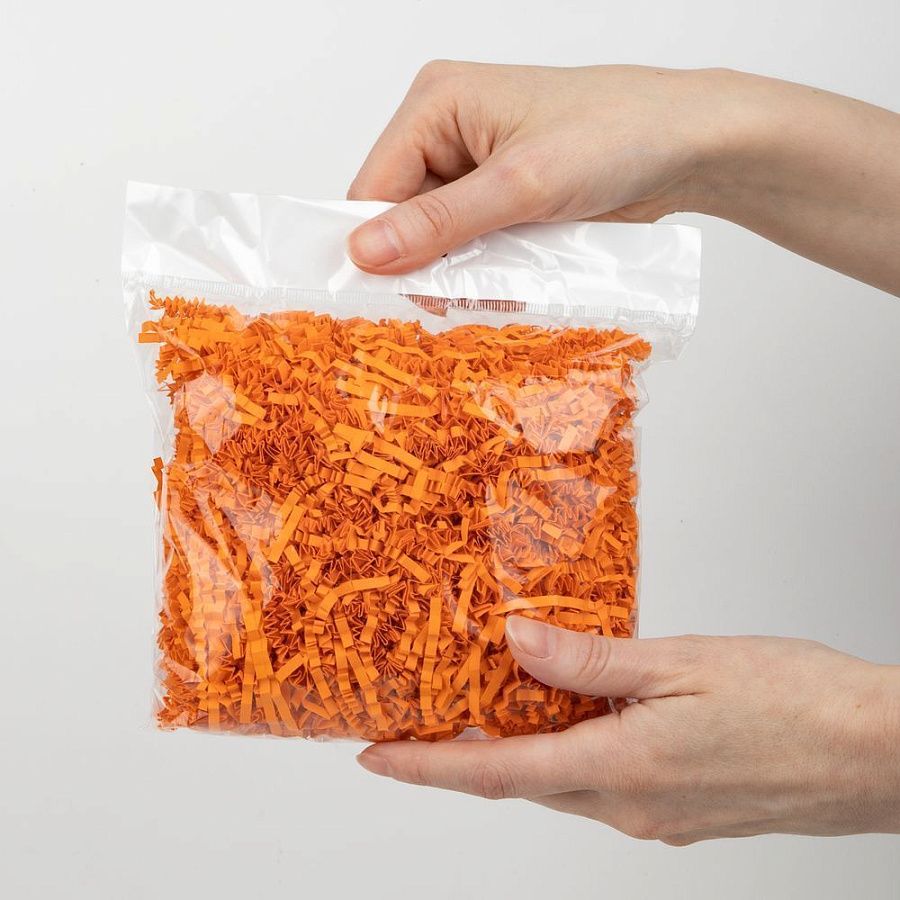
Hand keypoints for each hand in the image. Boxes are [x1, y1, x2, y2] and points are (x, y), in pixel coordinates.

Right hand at [347, 61, 899, 293]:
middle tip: (460, 299)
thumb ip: (440, 222)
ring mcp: (475, 167)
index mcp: (436, 103)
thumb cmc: (614, 137)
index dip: (375, 245)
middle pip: (402, 217)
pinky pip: (472, 245)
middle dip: (428, 264)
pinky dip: (488, 271)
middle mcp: (446, 132)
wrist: (686, 146)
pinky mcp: (502, 196)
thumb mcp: (520, 184)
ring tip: (501, 287)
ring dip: (463, 273)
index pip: (373, 187)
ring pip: (437, 239)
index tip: (391, 297)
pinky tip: (515, 281)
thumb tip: (364, 253)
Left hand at [357, 618, 899, 842]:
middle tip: (423, 717)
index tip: (373, 759)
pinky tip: (579, 711)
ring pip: (565, 779)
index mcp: (622, 770)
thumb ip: (591, 660)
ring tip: (494, 700)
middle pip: (526, 780)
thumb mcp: (680, 664)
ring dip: (523, 747)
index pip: (497, 774)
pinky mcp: (685, 809)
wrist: (878, 753)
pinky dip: (572, 748)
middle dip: (467, 755)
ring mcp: (659, 815)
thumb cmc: (795, 703)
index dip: (426, 767)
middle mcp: (632, 806)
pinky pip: (605, 780)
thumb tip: (518, 643)